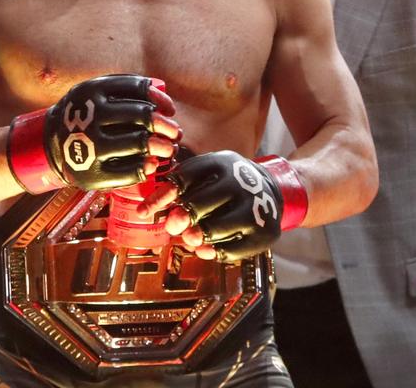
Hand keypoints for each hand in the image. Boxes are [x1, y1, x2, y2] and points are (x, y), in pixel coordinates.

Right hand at [7, 74, 179, 192]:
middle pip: (142, 115)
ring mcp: (90, 146)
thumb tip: (165, 100)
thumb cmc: (85, 115)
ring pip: (139, 142)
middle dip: (166, 125)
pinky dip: (146, 167)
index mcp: (93, 90)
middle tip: (175, 132)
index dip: (160, 100)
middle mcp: (91, 115)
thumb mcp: (97, 93)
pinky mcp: (92, 174)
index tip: (169, 110)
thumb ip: (128, 90)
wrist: (51, 144)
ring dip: (162, 146)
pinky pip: (130, 171)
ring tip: (168, 148)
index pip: (138, 89)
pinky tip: (151, 164)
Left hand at [137, 151, 306, 261]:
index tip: (145, 211)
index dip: (162, 196)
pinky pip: (234, 249)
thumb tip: (146, 210)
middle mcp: (241, 183)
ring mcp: (256, 208)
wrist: (270, 190)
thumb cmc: (226, 183)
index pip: (185, 178)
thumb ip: (178, 186)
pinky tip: (205, 249)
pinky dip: (215, 251)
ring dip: (197, 236)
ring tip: (190, 238)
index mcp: (222, 164)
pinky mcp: (265, 233)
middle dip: (181, 217)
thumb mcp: (206, 173)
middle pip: (201, 204)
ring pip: (217, 228)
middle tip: (172, 225)